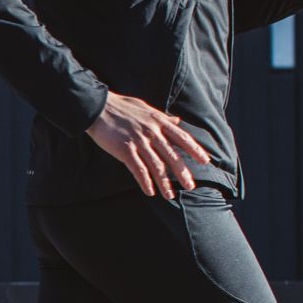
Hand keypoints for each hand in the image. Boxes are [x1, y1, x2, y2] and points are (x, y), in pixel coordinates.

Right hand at [86, 92, 208, 197]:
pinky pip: (138, 169)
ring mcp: (139, 141)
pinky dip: (145, 182)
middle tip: (190, 186)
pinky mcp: (125, 149)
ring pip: (156, 166)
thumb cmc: (121, 106)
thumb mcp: (146, 108)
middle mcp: (152, 132)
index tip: (205, 161)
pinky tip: (149, 192)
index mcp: (159, 122)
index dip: (195, 150)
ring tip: (170, 196)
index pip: (182, 137)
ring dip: (164, 183)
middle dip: (182, 173)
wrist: (98, 107)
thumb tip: (177, 121)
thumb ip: (163, 117)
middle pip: (171, 156)